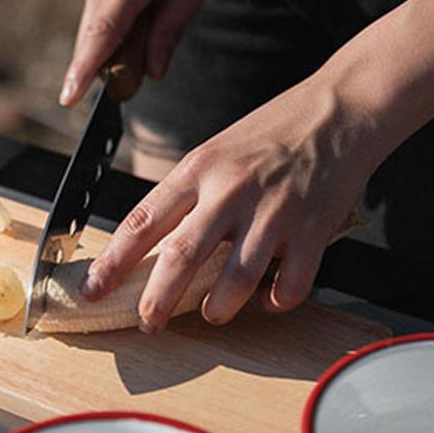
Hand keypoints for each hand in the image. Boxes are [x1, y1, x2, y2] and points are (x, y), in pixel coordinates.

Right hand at [60, 0, 216, 105]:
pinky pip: (100, 23)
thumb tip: (152, 73)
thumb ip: (170, 31)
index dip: (84, 68)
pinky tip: (143, 12)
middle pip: (92, 41)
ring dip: (118, 48)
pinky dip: (117, 32)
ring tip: (154, 15)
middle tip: (139, 69)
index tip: (68, 97)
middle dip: (107, 69)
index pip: (101, 32)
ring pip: (95, 34)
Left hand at [80, 75, 375, 328]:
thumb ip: (187, 197)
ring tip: (212, 312)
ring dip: (218, 309)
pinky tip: (268, 300)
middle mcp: (231, 190)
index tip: (93, 290)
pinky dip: (275, 302)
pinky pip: (289, 285)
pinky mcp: (314, 228)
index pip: (142, 222)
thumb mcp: (215, 152)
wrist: (340, 108)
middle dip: (157, 301)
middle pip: (180, 257)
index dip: (112, 262)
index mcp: (199, 169)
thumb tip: (151, 248)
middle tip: (147, 323)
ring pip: (235, 281)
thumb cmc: (271, 133)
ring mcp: (274, 211)